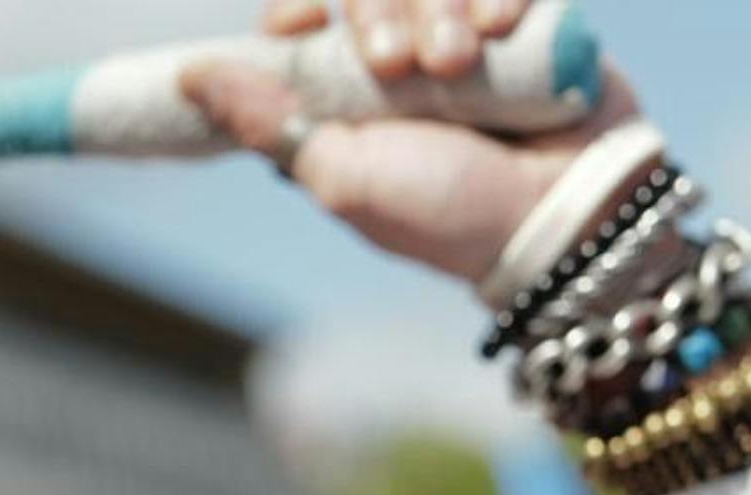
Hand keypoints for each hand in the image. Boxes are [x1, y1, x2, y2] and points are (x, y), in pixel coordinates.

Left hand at [180, 0, 640, 284]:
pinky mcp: (521, 19)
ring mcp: (461, 36)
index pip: (301, 18)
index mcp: (346, 99)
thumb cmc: (448, 214)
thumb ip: (269, 122)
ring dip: (437, 5)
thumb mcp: (343, 177)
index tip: (302, 22)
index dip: (297, 10)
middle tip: (401, 67)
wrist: (559, 217)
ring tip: (459, 62)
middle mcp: (399, 61)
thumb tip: (191, 75)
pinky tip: (500, 34)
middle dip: (376, 12)